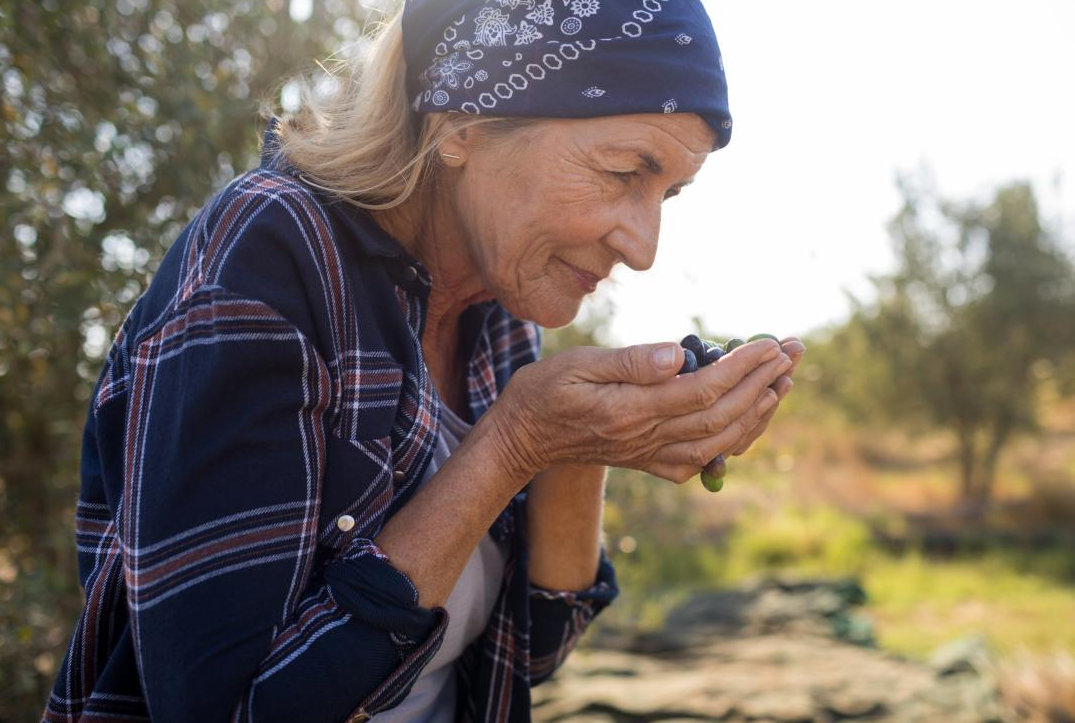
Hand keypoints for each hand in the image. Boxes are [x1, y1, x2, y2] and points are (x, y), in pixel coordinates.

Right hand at [487, 338, 792, 483]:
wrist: (522, 439)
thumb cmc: (545, 392)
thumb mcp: (577, 364)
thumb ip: (630, 361)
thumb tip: (681, 354)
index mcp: (631, 411)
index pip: (704, 388)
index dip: (744, 367)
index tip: (771, 343)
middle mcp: (647, 438)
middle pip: (722, 415)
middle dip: (764, 383)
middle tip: (793, 352)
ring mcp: (650, 454)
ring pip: (720, 441)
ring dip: (758, 413)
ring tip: (784, 382)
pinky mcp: (649, 461)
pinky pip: (702, 459)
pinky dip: (733, 441)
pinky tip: (750, 420)